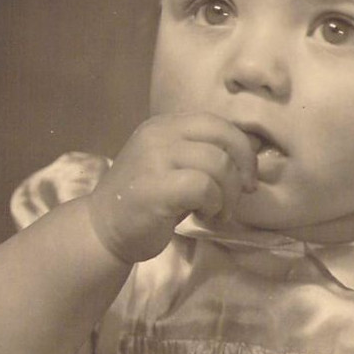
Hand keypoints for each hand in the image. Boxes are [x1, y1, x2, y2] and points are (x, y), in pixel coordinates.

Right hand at [86, 113, 257, 261]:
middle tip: (238, 197)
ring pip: (218, 163)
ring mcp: (153, 159)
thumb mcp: (174, 167)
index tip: (246, 179)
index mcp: (164, 126)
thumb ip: (204, 155)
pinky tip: (203, 215)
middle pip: (223, 138)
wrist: (103, 230)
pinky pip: (202, 186)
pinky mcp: (153, 187)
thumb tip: (251, 152)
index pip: (217, 123)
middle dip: (242, 171)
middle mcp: (158, 135)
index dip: (242, 150)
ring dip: (228, 193)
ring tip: (217, 211)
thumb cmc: (146, 202)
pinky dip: (214, 203)